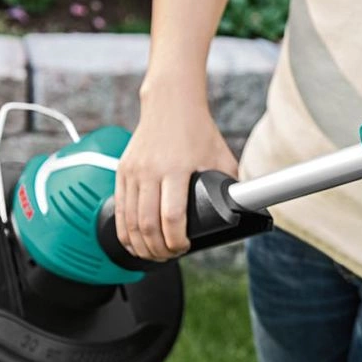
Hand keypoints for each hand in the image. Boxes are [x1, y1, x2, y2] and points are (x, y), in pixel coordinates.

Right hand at [115, 89, 237, 260]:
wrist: (170, 104)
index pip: (172, 217)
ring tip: (154, 254)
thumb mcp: (221, 157)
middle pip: (147, 225)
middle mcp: (150, 171)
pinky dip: (124, 232)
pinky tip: (134, 242)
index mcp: (176, 169)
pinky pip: (119, 210)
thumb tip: (242, 209)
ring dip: (140, 245)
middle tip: (169, 256)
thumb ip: (230, 184)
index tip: (184, 247)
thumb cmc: (198, 131)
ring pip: (129, 221)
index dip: (177, 240)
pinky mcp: (122, 171)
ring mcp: (133, 172)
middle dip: (158, 249)